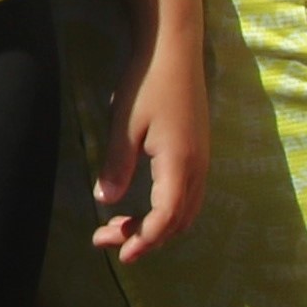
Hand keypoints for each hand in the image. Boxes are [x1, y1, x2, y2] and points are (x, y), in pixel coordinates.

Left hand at [91, 43, 204, 259]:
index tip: (119, 254)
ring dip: (156, 227)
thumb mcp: (124, 125)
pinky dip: (167, 212)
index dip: (143, 240)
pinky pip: (188, 197)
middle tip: (104, 238)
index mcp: (179, 165)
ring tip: (119, 226)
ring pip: (185, 212)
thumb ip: (117, 165)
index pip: (165, 219)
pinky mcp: (198, 153)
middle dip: (144, 238)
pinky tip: (143, 206)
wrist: (175, 51)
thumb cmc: (147, 83)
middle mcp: (197, 169)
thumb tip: (107, 201)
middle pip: (177, 222)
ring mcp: (202, 161)